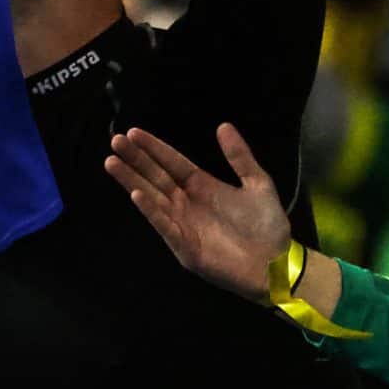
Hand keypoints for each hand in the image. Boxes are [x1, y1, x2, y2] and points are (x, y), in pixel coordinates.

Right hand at [103, 124, 299, 304]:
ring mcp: (182, 224)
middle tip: (115, 141)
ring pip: (152, 197)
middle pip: (155, 176)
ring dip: (131, 181)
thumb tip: (223, 125)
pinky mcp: (184, 246)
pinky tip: (137, 194)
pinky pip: (164, 225)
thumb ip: (239, 156)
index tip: (134, 132)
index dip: (153, 148)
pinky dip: (151, 210)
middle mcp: (186, 203)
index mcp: (201, 186)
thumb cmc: (267, 225)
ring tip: (112, 162)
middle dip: (135, 159)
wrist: (276, 263)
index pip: (171, 162)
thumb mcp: (257, 183)